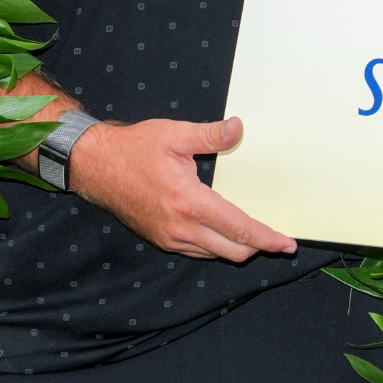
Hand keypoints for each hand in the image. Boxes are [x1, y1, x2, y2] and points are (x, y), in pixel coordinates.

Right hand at [67, 118, 296, 261]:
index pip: (239, 229)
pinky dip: (217, 247)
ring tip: (256, 236)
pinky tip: (225, 233)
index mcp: (190, 203)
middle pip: (232, 250)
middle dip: (258, 248)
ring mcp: (169, 238)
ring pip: (215, 254)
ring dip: (237, 248)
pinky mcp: (161, 239)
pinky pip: (197, 251)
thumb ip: (210, 135)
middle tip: (278, 240)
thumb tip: (238, 128)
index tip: (287, 244)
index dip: (266, 239)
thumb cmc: (134, 149)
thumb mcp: (174, 135)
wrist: (95, 166)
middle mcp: (181, 228)